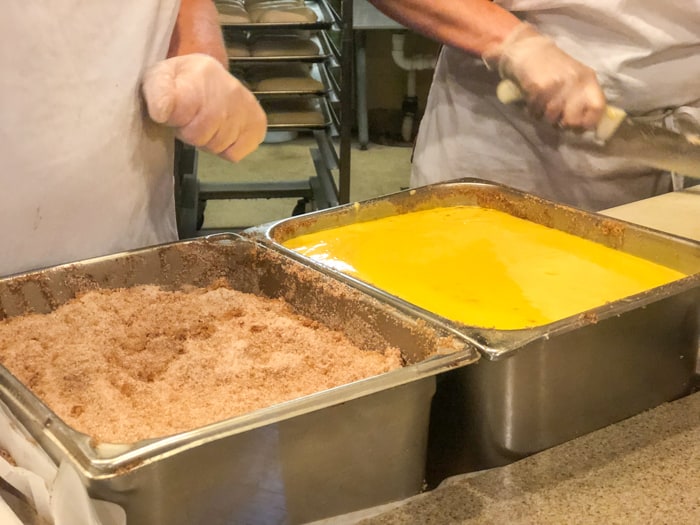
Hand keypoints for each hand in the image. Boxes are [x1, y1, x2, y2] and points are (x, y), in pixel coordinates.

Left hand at [142, 53, 266, 161]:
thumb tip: (161, 112)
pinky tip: (223, 132)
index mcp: (200, 73)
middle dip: (188, 132)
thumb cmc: (180, 82)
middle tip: (189, 119)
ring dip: (207, 140)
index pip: (178, 108)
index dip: (169, 117)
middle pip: (198, 135)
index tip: (168, 111)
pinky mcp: (258, 124)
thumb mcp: (159, 77)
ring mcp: (247, 107)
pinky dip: (226, 149)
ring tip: (205, 124)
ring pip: (217, 145)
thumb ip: (156, 92)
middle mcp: (229, 89)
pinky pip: (234, 154)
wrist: (210, 76)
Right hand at [483, 23, 604, 129]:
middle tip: (556, 119)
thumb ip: (581, 97)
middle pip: (573, 120)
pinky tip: (532, 101)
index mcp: (588, 79)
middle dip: (563, 124)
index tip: (578, 127)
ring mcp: (557, 85)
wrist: (527, 49)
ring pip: (552, 118)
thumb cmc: (552, 65)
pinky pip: (536, 112)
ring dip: (544, 117)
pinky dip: (532, 111)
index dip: (588, 123)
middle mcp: (575, 82)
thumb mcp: (574, 77)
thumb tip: (583, 125)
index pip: (597, 108)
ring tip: (541, 106)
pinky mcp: (539, 88)